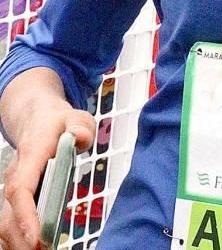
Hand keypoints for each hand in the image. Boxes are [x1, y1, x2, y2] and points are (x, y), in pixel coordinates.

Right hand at [0, 105, 93, 248]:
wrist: (38, 120)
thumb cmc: (57, 123)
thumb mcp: (76, 118)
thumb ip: (80, 127)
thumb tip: (79, 138)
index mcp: (31, 154)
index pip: (22, 188)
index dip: (26, 214)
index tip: (36, 237)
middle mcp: (17, 174)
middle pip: (9, 214)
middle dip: (23, 239)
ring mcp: (14, 187)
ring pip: (7, 222)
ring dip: (21, 243)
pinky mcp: (17, 198)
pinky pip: (12, 222)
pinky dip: (21, 239)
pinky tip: (38, 246)